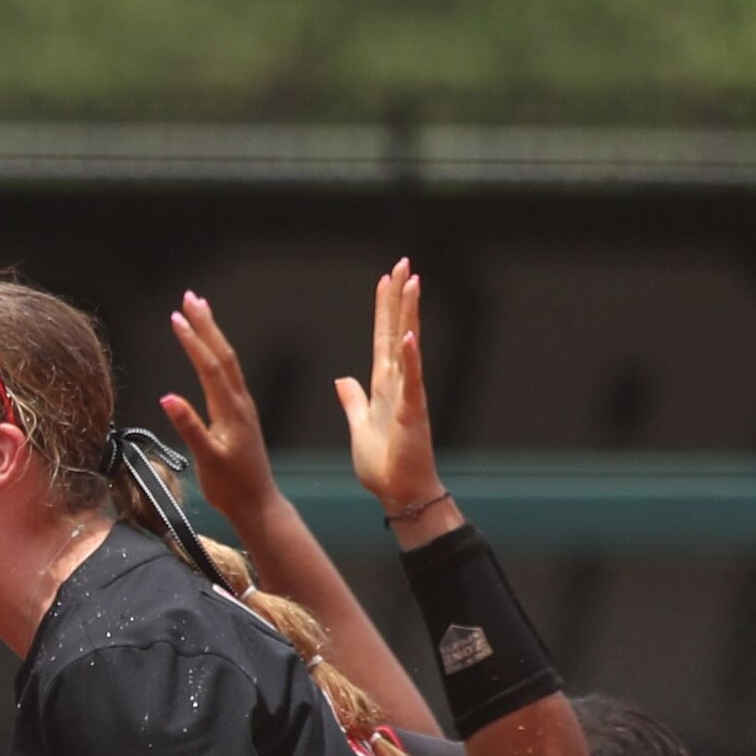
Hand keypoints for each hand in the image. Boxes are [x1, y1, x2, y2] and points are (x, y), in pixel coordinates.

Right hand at [155, 290, 282, 525]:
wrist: (257, 502)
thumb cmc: (231, 485)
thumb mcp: (208, 458)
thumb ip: (189, 427)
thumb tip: (168, 397)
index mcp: (231, 410)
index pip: (209, 367)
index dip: (193, 341)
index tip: (176, 317)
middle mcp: (239, 403)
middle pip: (222, 355)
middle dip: (206, 325)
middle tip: (191, 298)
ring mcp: (242, 407)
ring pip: (227, 362)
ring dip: (212, 335)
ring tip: (199, 313)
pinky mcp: (240, 414)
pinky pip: (228, 376)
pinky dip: (216, 355)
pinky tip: (209, 352)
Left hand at [333, 257, 448, 524]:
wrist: (400, 492)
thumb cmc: (384, 463)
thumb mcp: (359, 424)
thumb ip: (354, 399)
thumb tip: (344, 379)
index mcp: (385, 384)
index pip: (383, 337)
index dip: (384, 308)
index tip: (386, 278)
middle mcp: (400, 383)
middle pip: (397, 331)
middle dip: (399, 298)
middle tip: (404, 263)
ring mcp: (409, 396)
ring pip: (408, 347)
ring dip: (409, 315)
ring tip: (412, 283)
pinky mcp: (412, 413)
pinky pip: (411, 381)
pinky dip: (411, 359)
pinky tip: (410, 336)